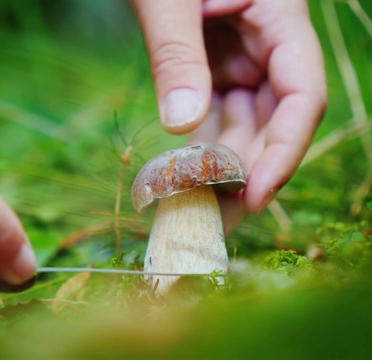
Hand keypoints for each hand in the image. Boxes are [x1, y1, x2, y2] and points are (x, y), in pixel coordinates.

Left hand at [133, 0, 326, 230]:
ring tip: (196, 210)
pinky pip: (214, 113)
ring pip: (243, 123)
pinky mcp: (210, 65)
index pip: (302, 96)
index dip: (284, 151)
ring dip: (223, 167)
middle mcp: (265, 44)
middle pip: (272, 120)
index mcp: (278, 17)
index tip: (254, 194)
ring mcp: (238, 56)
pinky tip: (183, 177)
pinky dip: (200, 146)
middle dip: (247, 172)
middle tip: (215, 221)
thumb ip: (177, 54)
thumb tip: (183, 126)